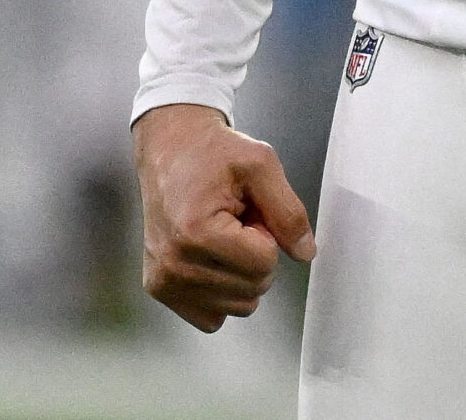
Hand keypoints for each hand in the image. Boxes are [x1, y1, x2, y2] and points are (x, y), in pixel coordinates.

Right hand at [133, 102, 314, 332]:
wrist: (169, 148)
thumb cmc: (212, 153)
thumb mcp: (260, 163)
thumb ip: (289, 210)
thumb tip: (305, 253)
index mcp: (195, 232)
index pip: (265, 263)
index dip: (266, 232)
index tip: (245, 209)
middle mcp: (173, 264)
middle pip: (254, 288)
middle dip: (255, 254)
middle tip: (233, 219)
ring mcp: (163, 281)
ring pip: (239, 306)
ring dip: (240, 273)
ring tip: (220, 234)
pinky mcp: (159, 290)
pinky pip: (214, 316)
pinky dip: (222, 292)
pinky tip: (209, 257)